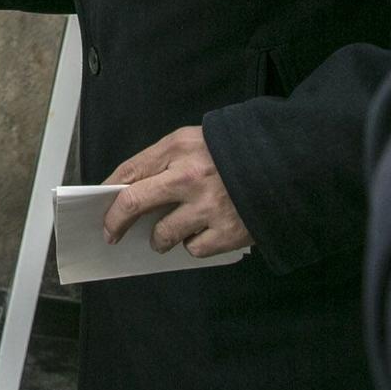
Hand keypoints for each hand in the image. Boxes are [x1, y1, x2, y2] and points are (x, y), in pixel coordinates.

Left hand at [102, 126, 253, 257]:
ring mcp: (208, 206)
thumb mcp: (195, 140)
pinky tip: (203, 233)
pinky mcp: (228, 232)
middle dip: (116, 222)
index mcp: (179, 147)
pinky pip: (193, 249)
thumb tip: (129, 188)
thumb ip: (164, 160)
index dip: (109, 193)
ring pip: (163, 234)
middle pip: (134, 202)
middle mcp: (189, 176)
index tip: (102, 207)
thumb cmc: (234, 152)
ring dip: (159, 239)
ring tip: (165, 235)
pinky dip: (193, 245)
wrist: (288, 164)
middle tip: (111, 233)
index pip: (129, 171)